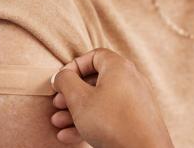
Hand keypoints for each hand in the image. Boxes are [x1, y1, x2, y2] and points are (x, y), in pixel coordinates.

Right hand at [50, 48, 173, 147]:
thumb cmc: (112, 122)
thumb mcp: (79, 98)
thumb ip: (65, 81)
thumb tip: (61, 76)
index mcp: (118, 67)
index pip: (93, 56)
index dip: (73, 67)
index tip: (60, 81)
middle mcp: (130, 80)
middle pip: (95, 81)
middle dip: (71, 94)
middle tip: (57, 104)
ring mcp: (135, 101)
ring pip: (100, 101)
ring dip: (76, 111)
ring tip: (58, 123)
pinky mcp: (136, 121)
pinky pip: (110, 116)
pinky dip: (90, 123)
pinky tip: (69, 136)